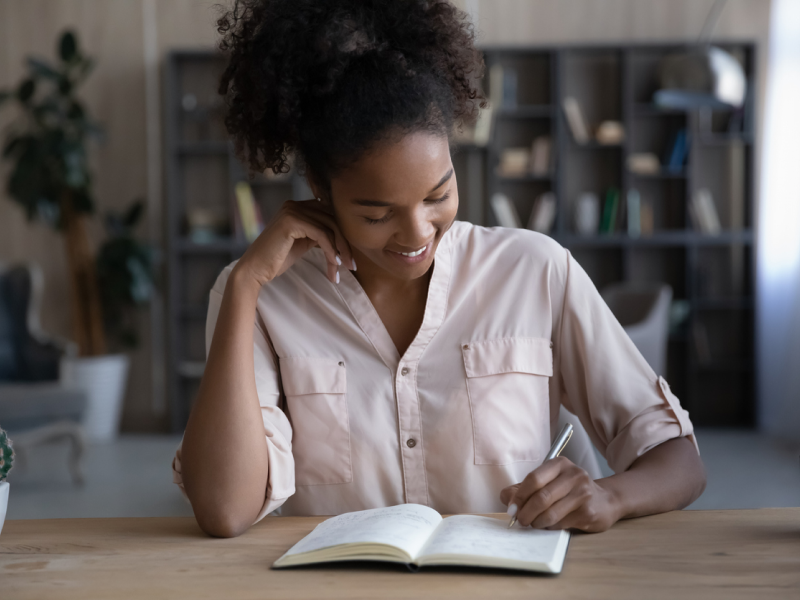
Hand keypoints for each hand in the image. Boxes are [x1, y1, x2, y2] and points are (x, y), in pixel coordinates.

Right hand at [234, 197, 355, 286]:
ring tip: (343, 268)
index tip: (349, 257)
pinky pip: (321, 234)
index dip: (343, 235)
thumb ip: (319, 233)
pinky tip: (334, 264)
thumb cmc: (277, 259)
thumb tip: (342, 235)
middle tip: (351, 265)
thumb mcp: (304, 242)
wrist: (255, 269)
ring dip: (340, 251)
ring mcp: (292, 210)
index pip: (329, 215)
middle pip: (332, 219)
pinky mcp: (291, 221)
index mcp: (297, 207)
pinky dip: (331, 250)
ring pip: (329, 228)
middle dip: (345, 244)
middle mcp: (294, 204)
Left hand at [500, 456, 621, 532]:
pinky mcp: (588, 512)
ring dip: (536, 522)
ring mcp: (583, 494)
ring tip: (533, 524)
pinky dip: (549, 527)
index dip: (519, 496)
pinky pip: (560, 524)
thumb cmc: (568, 491)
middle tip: (520, 521)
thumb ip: (524, 489)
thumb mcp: (547, 482)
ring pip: (550, 513)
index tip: (512, 509)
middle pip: (541, 497)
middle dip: (526, 512)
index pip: (533, 479)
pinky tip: (549, 525)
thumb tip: (506, 499)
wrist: (604, 501)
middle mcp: (573, 475)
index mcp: (559, 464)